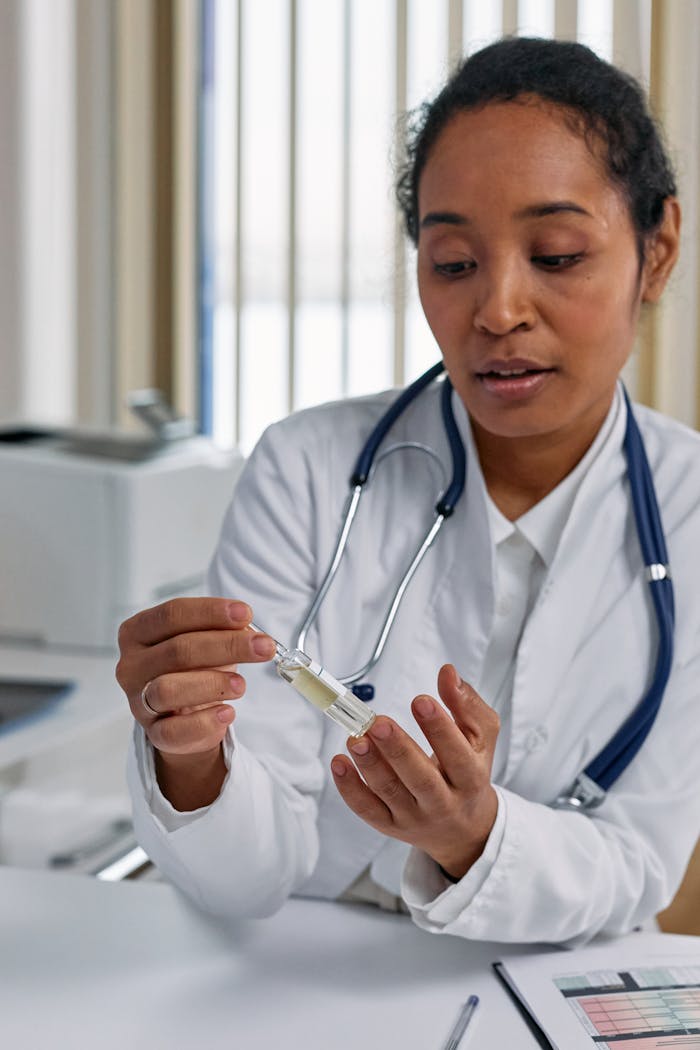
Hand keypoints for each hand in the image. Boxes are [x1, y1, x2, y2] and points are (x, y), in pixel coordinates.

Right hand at [116, 597, 275, 808]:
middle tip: (264, 647)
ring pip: (168, 690)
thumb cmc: (194, 666)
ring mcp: (138, 701)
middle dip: (227, 646)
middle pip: (177, 650)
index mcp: (138, 632)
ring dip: (212, 684)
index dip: (211, 612)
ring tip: (242, 684)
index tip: (246, 613)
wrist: (185, 714)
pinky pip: (173, 732)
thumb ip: (220, 630)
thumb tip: (247, 630)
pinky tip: (227, 713)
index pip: (172, 614)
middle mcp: (131, 665)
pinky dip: (204, 723)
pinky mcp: (153, 733)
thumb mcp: (205, 640)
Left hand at [330, 664, 499, 879]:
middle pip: (421, 779)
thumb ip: (467, 704)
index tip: (421, 700)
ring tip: (355, 737)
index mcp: (470, 778)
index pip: (457, 755)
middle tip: (379, 722)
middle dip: (398, 749)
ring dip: (370, 764)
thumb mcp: (480, 738)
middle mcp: (444, 802)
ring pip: (389, 792)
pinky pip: (367, 809)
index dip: (439, 728)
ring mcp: (414, 817)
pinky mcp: (389, 825)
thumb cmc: (468, 772)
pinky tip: (339, 762)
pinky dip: (349, 788)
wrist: (464, 828)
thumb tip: (447, 672)